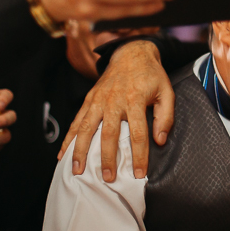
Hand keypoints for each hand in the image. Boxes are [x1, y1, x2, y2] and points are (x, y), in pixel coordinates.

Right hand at [58, 39, 173, 180]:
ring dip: (81, 151)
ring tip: (77, 171)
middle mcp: (113, 100)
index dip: (139, 155)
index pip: (138, 133)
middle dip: (107, 158)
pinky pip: (76, 121)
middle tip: (107, 178)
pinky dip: (69, 138)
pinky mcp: (89, 99)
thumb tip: (160, 140)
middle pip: (109, 134)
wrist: (131, 53)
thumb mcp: (166, 92)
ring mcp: (98, 100)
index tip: (139, 173)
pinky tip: (63, 154)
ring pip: (86, 128)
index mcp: (135, 99)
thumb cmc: (151, 76)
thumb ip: (165, 117)